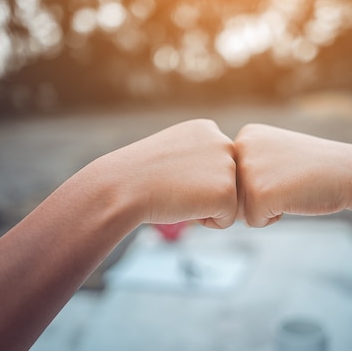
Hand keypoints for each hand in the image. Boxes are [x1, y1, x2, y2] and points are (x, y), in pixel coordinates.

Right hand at [103, 119, 237, 228]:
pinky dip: (207, 222)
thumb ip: (197, 155)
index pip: (216, 166)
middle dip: (202, 192)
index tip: (171, 174)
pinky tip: (184, 206)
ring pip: (229, 201)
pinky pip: (227, 220)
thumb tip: (213, 174)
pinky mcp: (227, 192)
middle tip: (173, 186)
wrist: (122, 188)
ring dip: (204, 207)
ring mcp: (227, 166)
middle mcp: (223, 141)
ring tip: (178, 194)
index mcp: (208, 128)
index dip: (193, 179)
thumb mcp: (173, 151)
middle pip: (226, 183)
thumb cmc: (140, 175)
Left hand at [235, 123, 351, 226]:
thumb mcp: (276, 154)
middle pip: (234, 193)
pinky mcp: (257, 194)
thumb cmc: (316, 169)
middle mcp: (241, 146)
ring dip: (265, 208)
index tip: (286, 170)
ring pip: (240, 209)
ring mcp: (248, 169)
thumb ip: (248, 165)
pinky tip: (293, 199)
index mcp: (246, 134)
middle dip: (260, 198)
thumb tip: (220, 195)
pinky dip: (274, 219)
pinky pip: (253, 222)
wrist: (351, 173)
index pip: (235, 177)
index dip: (262, 183)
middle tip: (290, 181)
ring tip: (291, 189)